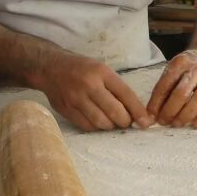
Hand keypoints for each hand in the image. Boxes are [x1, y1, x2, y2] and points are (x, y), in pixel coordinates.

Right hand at [31, 54, 148, 130]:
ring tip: (112, 121)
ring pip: (101, 122)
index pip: (126, 95)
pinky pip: (87, 126)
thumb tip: (139, 114)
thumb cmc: (83, 70)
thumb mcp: (103, 71)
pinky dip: (97, 128)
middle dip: (125, 121)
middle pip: (115, 112)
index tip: (146, 122)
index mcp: (102, 73)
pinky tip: (98, 121)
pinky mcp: (66, 109)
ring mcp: (75, 98)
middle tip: (126, 121)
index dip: (139, 112)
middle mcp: (89, 85)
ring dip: (111, 126)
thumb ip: (119, 90)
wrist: (50, 67)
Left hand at [146, 49, 196, 128]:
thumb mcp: (175, 70)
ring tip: (176, 124)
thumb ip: (164, 88)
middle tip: (163, 122)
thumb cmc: (189, 68)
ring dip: (185, 115)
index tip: (151, 115)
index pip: (166, 84)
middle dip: (170, 110)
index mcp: (181, 62)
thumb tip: (152, 112)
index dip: (156, 102)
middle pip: (182, 93)